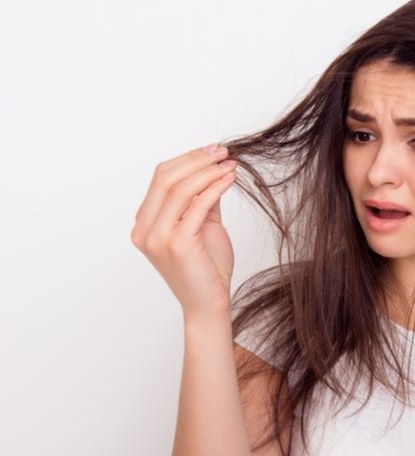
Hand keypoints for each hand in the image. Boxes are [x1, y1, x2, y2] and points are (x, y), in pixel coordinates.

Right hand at [131, 143, 238, 320]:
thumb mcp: (202, 226)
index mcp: (144, 224)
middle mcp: (144, 230)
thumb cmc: (206, 269)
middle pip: (166, 178)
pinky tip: (229, 179)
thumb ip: (201, 199)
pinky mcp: (178, 244)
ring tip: (230, 164)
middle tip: (223, 151)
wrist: (209, 304)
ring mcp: (158, 238)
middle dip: (197, 159)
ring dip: (208, 170)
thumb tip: (213, 169)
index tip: (213, 151)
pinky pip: (198, 205)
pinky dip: (215, 187)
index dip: (188, 159)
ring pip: (180, 188)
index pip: (160, 178)